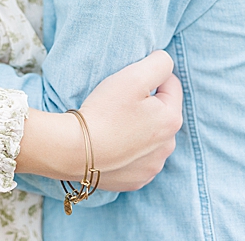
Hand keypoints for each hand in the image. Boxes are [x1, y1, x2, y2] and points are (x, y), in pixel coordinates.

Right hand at [77, 51, 182, 189]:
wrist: (72, 151)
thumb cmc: (104, 111)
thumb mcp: (134, 75)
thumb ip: (160, 62)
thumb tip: (165, 64)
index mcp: (172, 120)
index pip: (171, 85)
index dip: (150, 78)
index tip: (128, 84)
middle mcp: (167, 148)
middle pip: (162, 112)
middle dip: (146, 104)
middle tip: (119, 104)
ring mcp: (151, 168)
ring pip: (150, 137)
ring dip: (139, 128)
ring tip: (114, 124)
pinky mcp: (135, 182)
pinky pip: (137, 158)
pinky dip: (128, 150)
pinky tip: (112, 144)